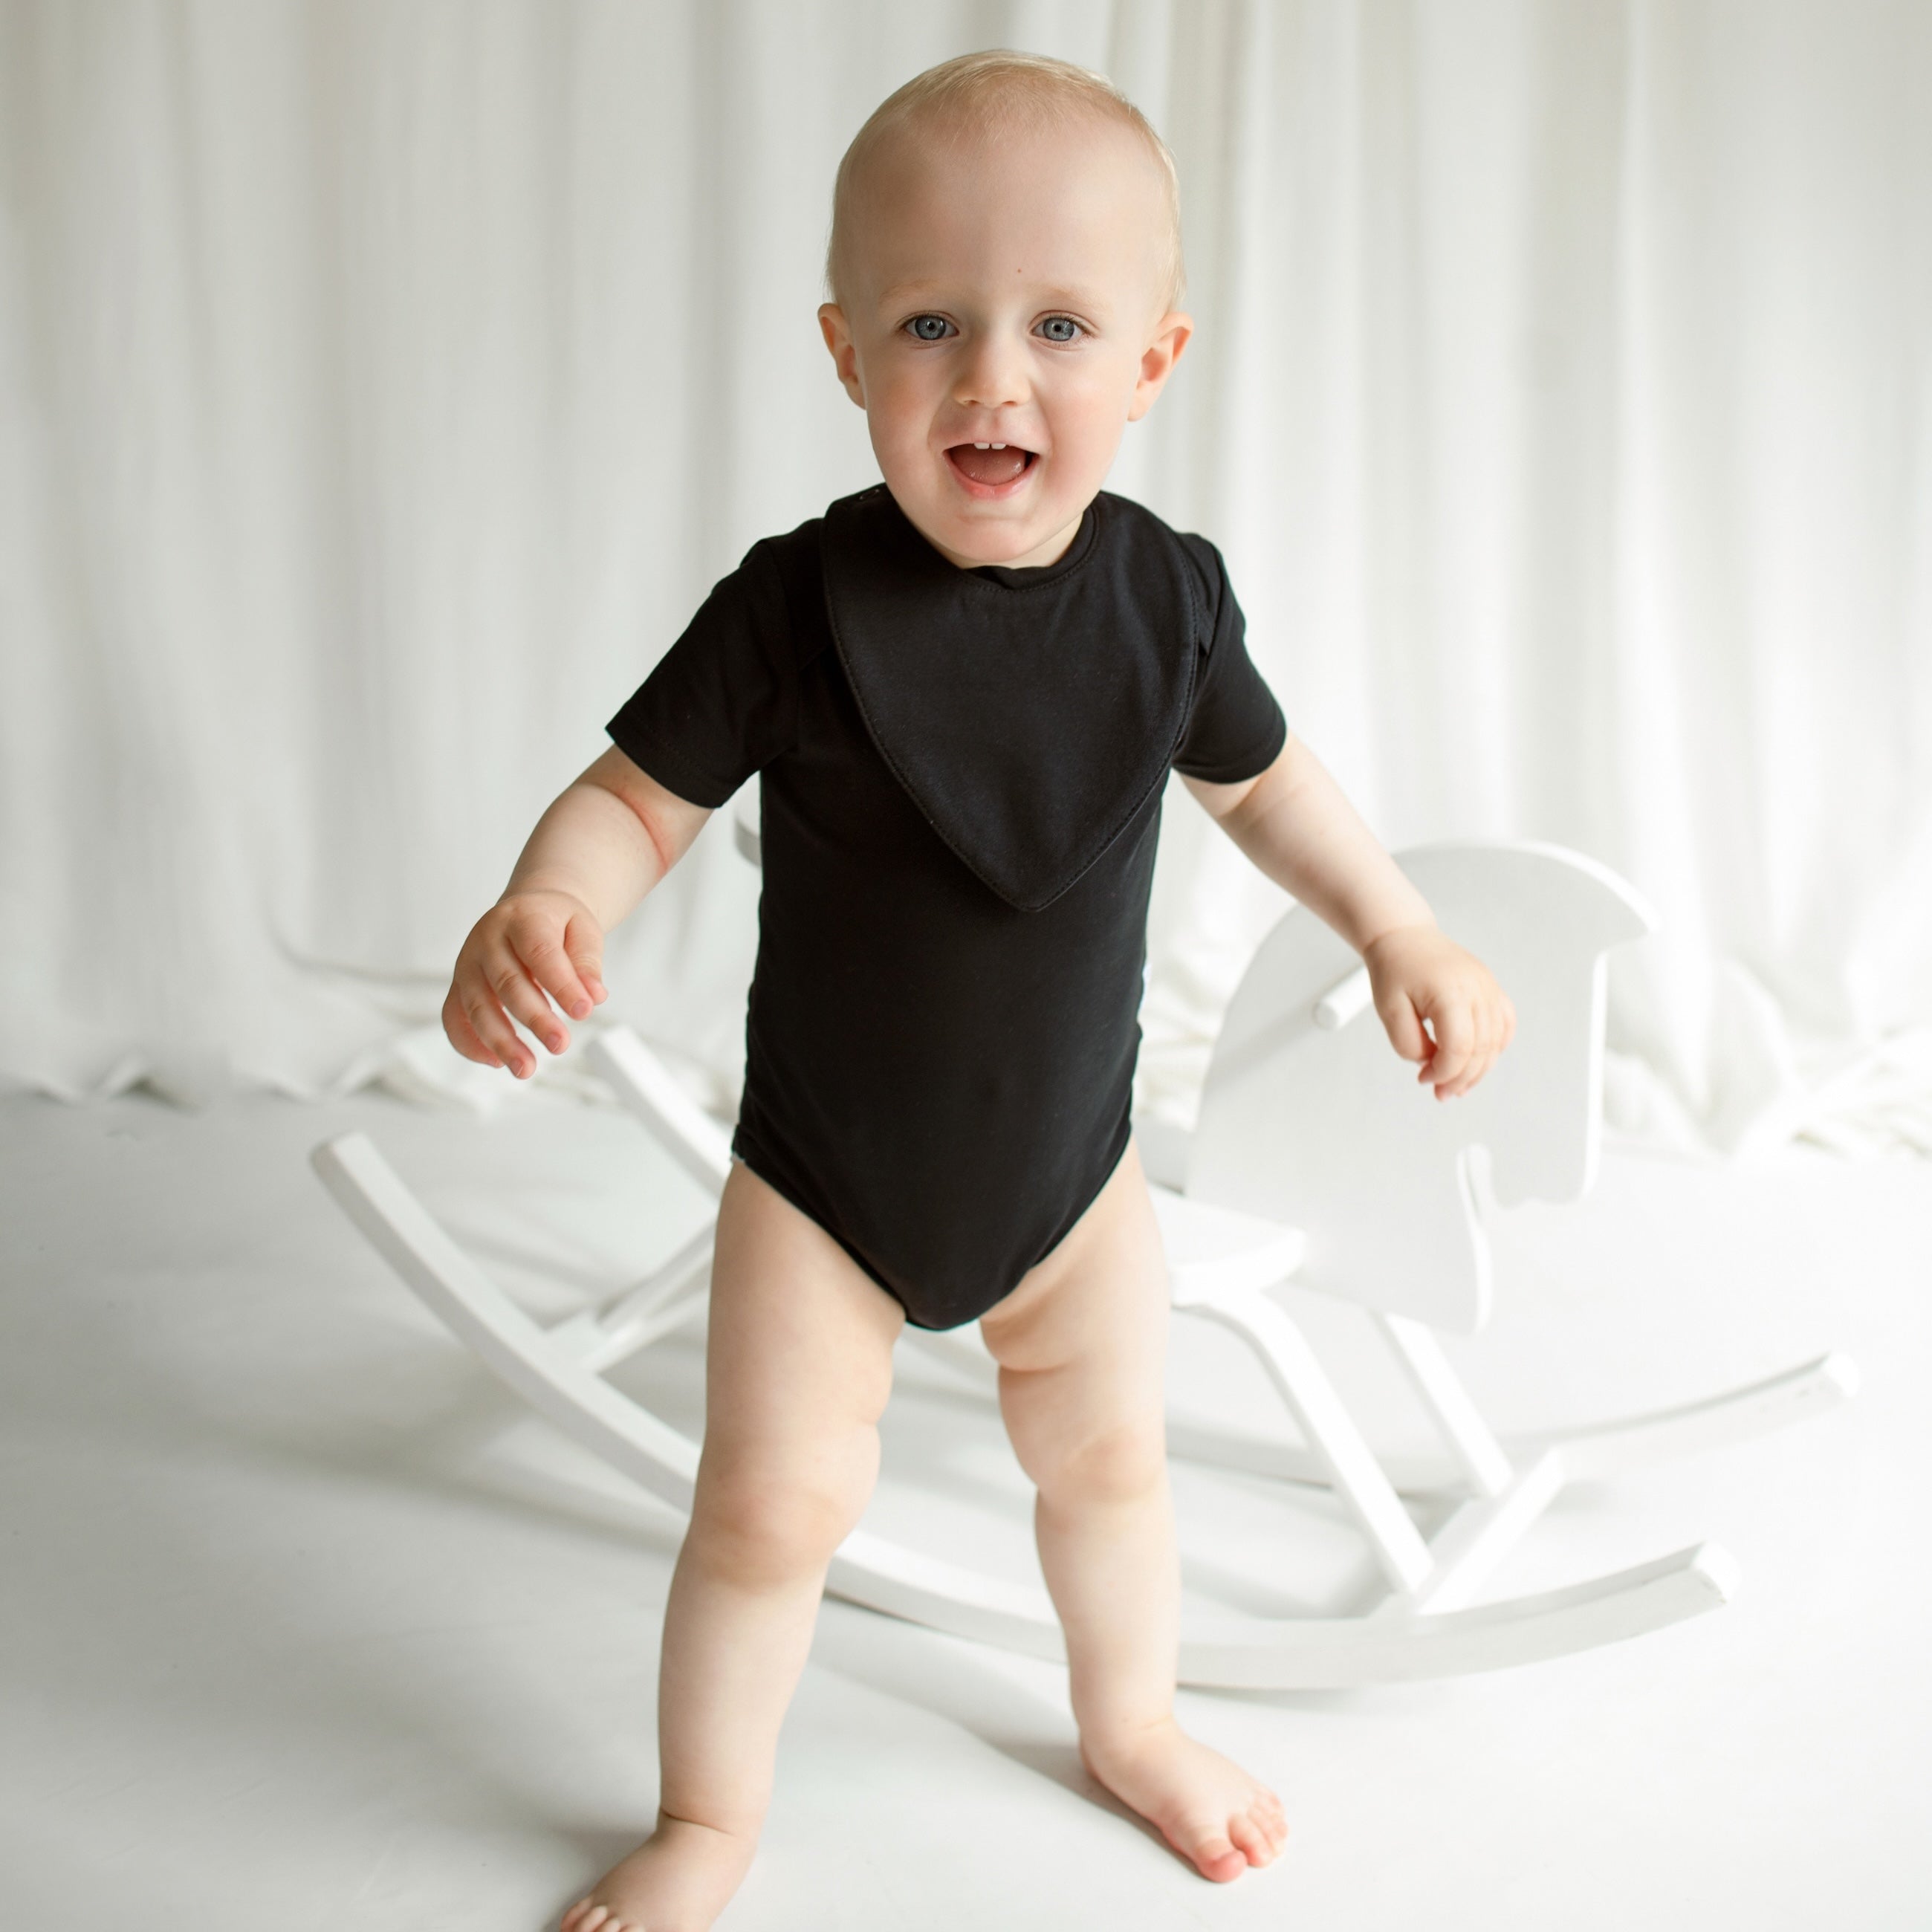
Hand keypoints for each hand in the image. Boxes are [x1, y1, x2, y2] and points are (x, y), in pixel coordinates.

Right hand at [443, 889, 608, 1079]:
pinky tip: (497, 1062)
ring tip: (526, 1069)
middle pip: (507, 983)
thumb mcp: (582, 929)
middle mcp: (487, 939)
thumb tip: (593, 996)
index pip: (540, 952)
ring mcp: (467, 963)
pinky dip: (470, 1044)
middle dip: (534, 1018)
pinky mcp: (458, 986)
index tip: (583, 1011)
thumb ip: (587, 961)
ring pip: (477, 1006)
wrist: (526, 910)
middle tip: (560, 1045)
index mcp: (522, 918)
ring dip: (501, 1041)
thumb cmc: (555, 923)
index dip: (561, 984)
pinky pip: (454, 1018)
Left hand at [1361, 923, 1515, 1100]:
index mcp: (1450, 992)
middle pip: (1481, 1049)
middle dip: (1460, 1078)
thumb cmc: (1395, 969)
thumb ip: (1409, 1044)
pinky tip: (1478, 1062)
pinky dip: (1495, 1048)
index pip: (1459, 1048)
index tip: (1424, 1079)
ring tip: (1458, 1086)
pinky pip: (1505, 1025)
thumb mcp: (1389, 1010)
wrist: (1406, 937)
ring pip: (1496, 1041)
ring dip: (1479, 1070)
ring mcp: (1489, 988)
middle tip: (1440, 1092)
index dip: (1443, 1073)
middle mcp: (1477, 989)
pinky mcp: (1491, 988)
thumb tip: (1432, 1063)